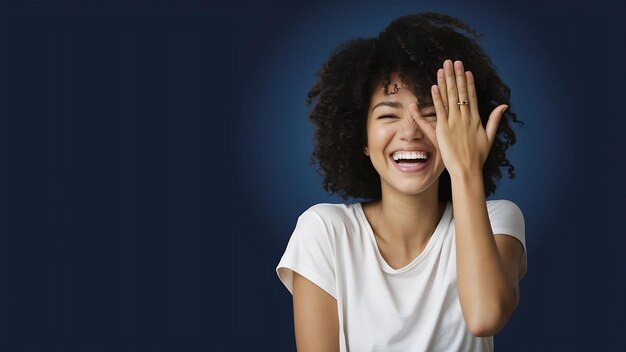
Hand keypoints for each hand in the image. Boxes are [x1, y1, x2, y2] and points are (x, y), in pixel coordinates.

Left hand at [410, 59, 507, 176]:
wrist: (467, 169)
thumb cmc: (478, 157)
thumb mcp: (489, 137)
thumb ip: (495, 120)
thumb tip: (504, 106)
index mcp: (475, 119)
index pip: (471, 96)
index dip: (468, 82)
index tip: (466, 70)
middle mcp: (465, 117)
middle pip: (460, 92)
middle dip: (457, 76)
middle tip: (453, 61)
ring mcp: (454, 122)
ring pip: (450, 97)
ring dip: (446, 81)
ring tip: (444, 68)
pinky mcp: (443, 128)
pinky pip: (440, 109)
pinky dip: (437, 97)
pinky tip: (435, 85)